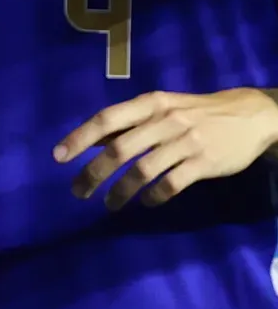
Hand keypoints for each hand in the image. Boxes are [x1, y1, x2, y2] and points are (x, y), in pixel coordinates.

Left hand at [55, 88, 277, 208]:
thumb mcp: (161, 108)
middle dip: (94, 173)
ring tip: (109, 204)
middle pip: (120, 149)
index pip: (107, 119)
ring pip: (143, 170)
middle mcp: (164, 121)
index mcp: (150, 104)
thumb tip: (88, 141)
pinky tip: (146, 203)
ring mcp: (185, 142)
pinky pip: (172, 184)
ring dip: (121, 191)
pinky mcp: (204, 163)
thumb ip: (127, 123)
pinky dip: (155, 197)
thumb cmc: (195, 112)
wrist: (251, 116)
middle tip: (77, 192)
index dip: (79, 138)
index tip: (58, 157)